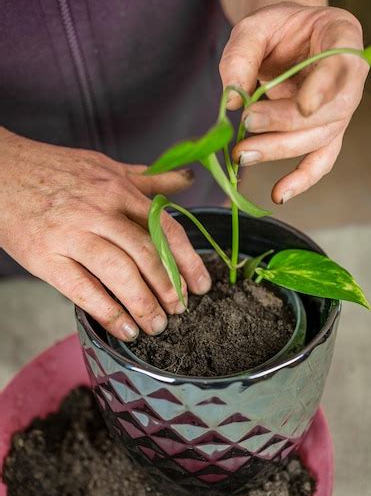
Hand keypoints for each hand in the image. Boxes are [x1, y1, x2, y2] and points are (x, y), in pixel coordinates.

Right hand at [0, 129, 210, 339]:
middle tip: (179, 311)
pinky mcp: (46, 258)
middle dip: (169, 289)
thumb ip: (148, 178)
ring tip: (156, 326)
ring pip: (119, 274)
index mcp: (118, 190)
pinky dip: (108, 313)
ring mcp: (71, 235)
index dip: (187, 261)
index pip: (165, 228)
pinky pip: (83, 290)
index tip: (200, 285)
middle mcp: (99, 211)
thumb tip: (186, 179)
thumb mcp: (105, 166)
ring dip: (144, 305)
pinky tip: (125, 329)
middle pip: (146, 255)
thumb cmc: (53, 171)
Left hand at [219, 2, 368, 202]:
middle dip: (286, 123)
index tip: (304, 106)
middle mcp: (350, 77)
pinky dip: (301, 180)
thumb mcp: (253, 27)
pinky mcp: (325, 133)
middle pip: (329, 111)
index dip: (326, 88)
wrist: (286, 38)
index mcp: (342, 36)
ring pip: (320, 138)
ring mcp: (340, 109)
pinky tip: (279, 194)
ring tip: (242, 154)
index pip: (342, 64)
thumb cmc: (276, 29)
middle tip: (247, 124)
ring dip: (280, 149)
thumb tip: (232, 104)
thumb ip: (240, 57)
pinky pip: (320, 161)